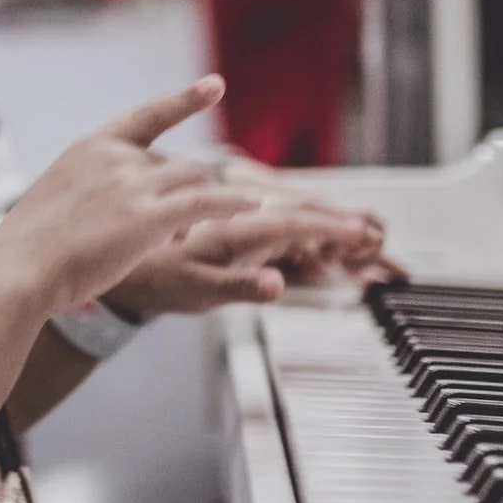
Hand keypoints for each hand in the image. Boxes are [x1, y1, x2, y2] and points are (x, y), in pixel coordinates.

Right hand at [0, 77, 261, 316]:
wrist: (19, 268)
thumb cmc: (31, 248)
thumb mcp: (57, 200)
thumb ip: (90, 191)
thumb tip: (116, 203)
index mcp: (91, 148)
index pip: (146, 117)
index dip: (184, 101)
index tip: (216, 85)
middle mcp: (115, 157)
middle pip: (174, 165)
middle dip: (182, 194)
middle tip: (174, 229)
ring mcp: (133, 185)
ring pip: (190, 183)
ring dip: (203, 205)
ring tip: (198, 230)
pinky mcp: (149, 217)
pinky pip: (205, 203)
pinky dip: (232, 203)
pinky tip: (253, 206)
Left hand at [106, 190, 397, 317]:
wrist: (125, 257)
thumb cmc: (157, 274)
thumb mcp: (199, 290)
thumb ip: (242, 287)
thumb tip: (278, 286)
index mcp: (238, 225)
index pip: (299, 222)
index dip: (335, 229)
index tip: (366, 234)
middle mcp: (243, 215)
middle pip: (305, 212)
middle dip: (343, 224)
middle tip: (378, 240)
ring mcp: (243, 220)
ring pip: (296, 215)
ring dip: (329, 227)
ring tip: (362, 241)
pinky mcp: (240, 228)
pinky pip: (282, 225)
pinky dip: (308, 235)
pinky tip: (322, 252)